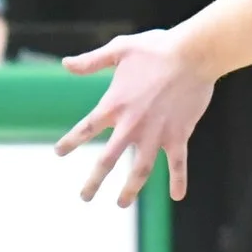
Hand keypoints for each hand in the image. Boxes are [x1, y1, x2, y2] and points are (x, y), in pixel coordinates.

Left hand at [56, 28, 217, 206]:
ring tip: (121, 203)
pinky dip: (178, 181)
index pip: (85, 129)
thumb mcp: (120, 49)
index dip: (71, 141)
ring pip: (140, 170)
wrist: (193, 53)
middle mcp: (131, 125)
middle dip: (94, 182)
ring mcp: (156, 133)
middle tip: (84, 197)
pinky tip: (178, 196)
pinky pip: (178, 163)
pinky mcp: (179, 134)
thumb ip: (92, 61)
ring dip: (130, 190)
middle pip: (107, 161)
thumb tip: (65, 64)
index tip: (59, 152)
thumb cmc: (157, 48)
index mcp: (114, 105)